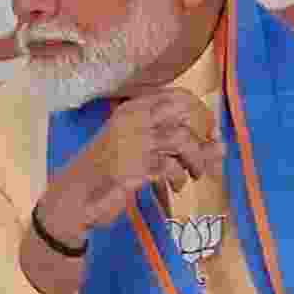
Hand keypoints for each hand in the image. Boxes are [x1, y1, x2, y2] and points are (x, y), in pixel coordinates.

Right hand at [41, 87, 222, 240]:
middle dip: (201, 132)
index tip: (206, 132)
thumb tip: (221, 144)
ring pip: (180, 139)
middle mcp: (131, 120)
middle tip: (205, 153)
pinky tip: (176, 186)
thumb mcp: (134, 148)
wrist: (72, 197)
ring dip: (195, 159)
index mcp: (130, 110)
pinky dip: (178, 177)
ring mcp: (131, 144)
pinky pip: (169, 167)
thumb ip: (172, 144)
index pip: (176, 96)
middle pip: (182, 112)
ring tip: (193, 174)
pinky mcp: (132, 169)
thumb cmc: (105, 171)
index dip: (199, 112)